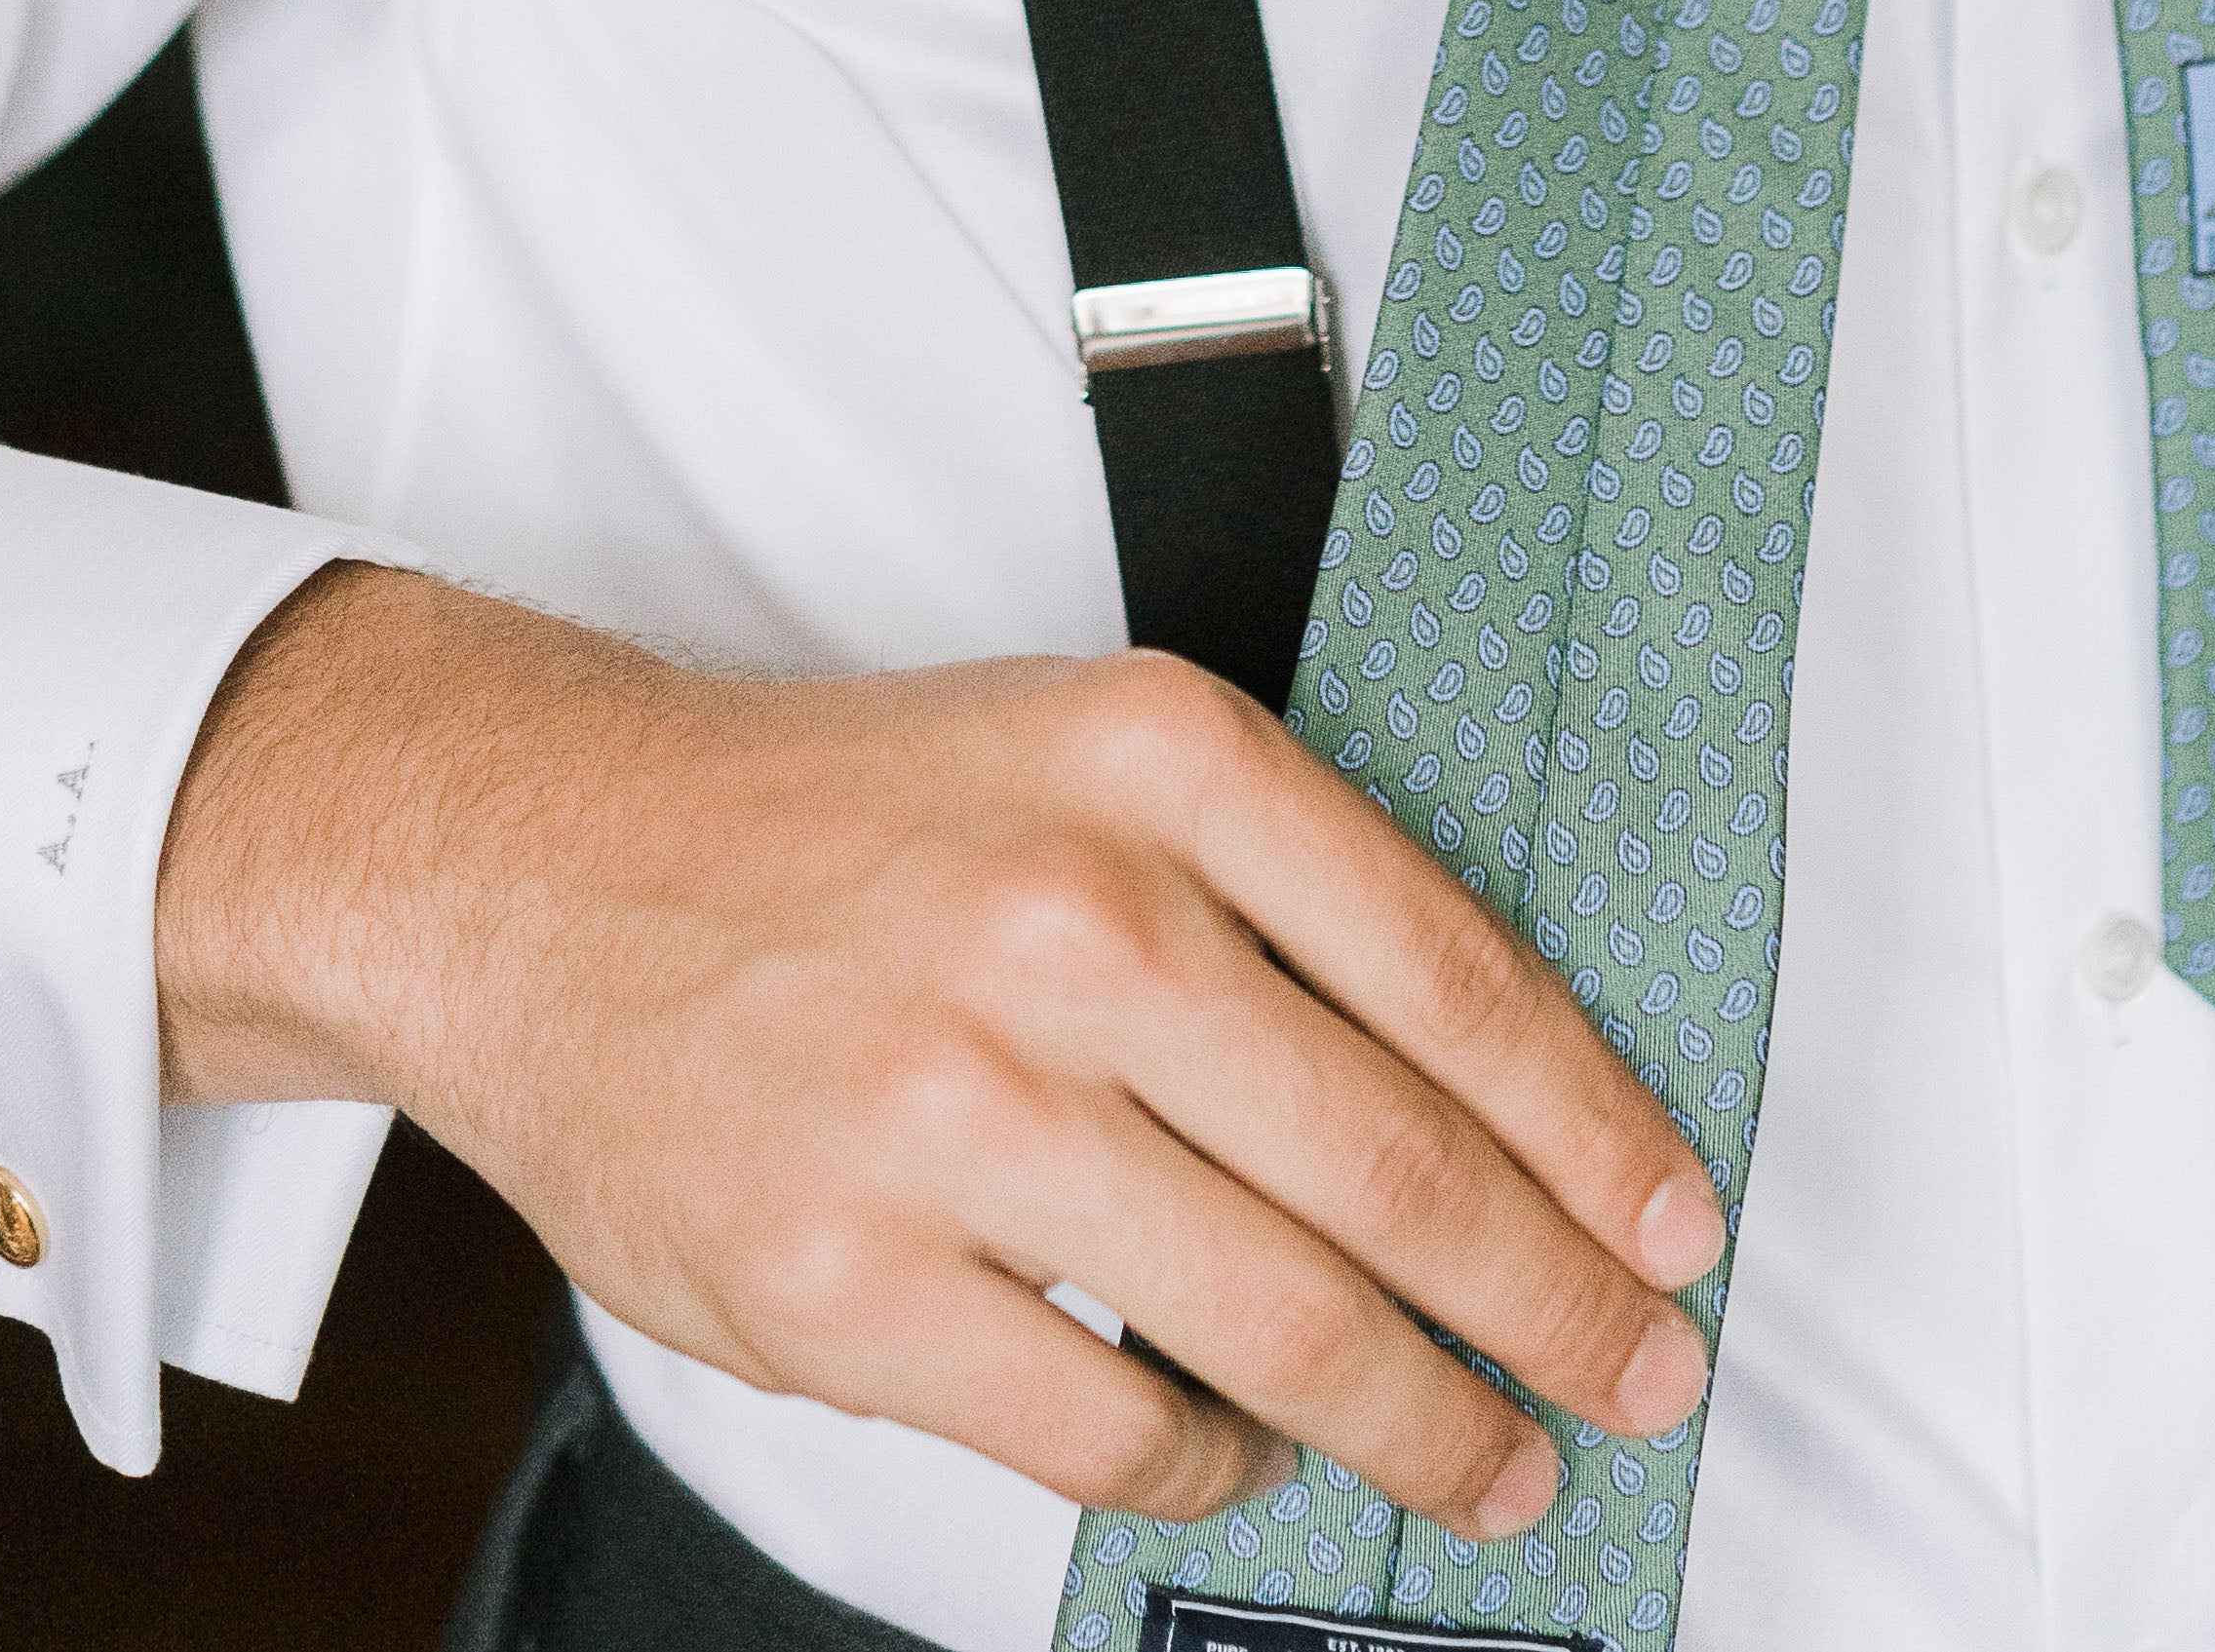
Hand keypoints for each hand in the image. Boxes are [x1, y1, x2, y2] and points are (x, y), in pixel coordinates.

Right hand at [157, 572, 1720, 1546]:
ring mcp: (957, 1111)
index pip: (1456, 978)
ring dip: (1418, 1418)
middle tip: (1636, 1369)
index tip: (1672, 1220)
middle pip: (1397, 1168)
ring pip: (1278, 1319)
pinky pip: (1109, 1420)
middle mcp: (1073, 920)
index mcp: (1160, 763)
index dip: (1595, 1130)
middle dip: (1554, 1302)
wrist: (543, 869)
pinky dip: (1213, 1462)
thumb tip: (1497, 1094)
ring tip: (1492, 1459)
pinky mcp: (851, 1279)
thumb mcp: (1089, 752)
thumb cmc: (840, 823)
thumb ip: (1278, 893)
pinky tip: (1248, 1453)